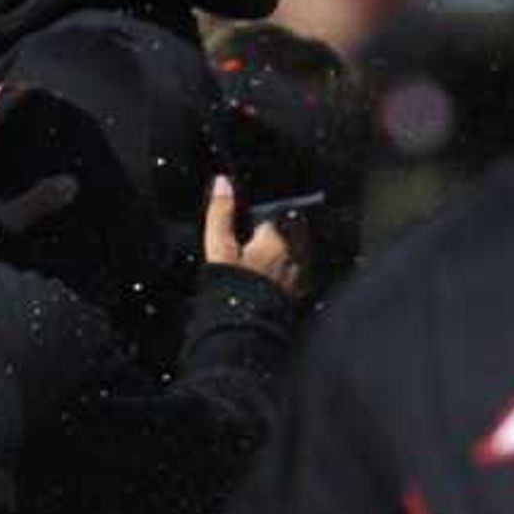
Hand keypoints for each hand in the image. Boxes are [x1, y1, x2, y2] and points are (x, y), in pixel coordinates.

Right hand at [204, 175, 304, 295]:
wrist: (241, 331)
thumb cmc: (231, 288)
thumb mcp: (219, 247)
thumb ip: (220, 213)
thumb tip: (223, 181)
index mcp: (275, 240)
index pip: (269, 217)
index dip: (253, 220)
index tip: (242, 227)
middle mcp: (291, 256)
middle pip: (280, 237)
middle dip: (267, 239)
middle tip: (245, 251)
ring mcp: (293, 279)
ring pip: (285, 259)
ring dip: (273, 260)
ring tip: (251, 270)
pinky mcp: (291, 299)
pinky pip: (286, 280)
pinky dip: (275, 279)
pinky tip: (260, 287)